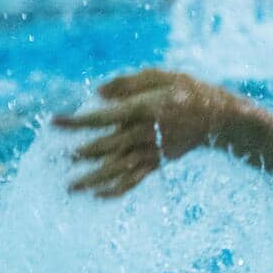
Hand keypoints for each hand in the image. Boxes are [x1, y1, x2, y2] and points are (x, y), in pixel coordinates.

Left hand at [52, 69, 245, 197]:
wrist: (218, 118)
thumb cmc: (187, 91)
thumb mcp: (160, 76)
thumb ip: (127, 83)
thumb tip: (97, 93)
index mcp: (143, 110)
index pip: (102, 117)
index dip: (76, 121)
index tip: (53, 122)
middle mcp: (144, 133)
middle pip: (107, 147)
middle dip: (80, 153)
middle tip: (57, 158)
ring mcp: (152, 151)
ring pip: (118, 169)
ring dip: (92, 179)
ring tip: (70, 188)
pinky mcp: (157, 162)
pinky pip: (135, 180)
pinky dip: (117, 190)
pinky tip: (99, 196)